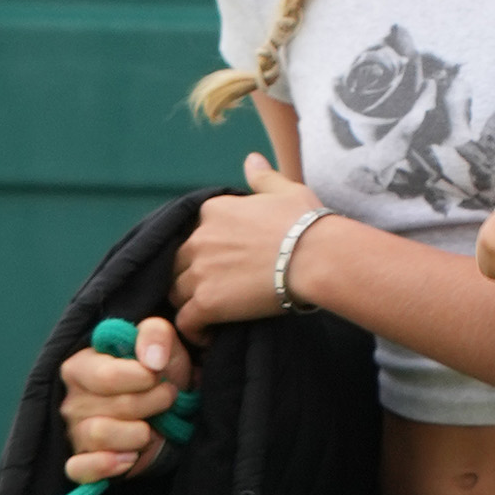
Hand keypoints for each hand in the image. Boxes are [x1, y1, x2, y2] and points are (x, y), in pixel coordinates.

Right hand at [60, 316, 194, 480]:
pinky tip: (129, 458)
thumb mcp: (163, 344)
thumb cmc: (160, 374)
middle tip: (167, 398)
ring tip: (151, 427)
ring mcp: (74, 431)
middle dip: (152, 403)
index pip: (104, 376)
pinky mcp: (81, 461)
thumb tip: (151, 360)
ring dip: (139, 434)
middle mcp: (72, 398)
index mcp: (81, 365)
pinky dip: (104, 466)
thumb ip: (155, 335)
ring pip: (101, 436)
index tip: (158, 374)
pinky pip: (79, 469)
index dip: (141, 378)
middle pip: (114, 407)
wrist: (171, 412)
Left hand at [171, 153, 328, 335]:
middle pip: (179, 263)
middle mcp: (199, 238)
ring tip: (211, 317)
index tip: (222, 265)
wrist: (317, 257)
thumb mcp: (286, 190)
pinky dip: (194, 331)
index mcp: (213, 211)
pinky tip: (209, 335)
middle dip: (192, 277)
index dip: (205, 252)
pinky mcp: (206, 302)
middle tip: (216, 293)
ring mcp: (200, 270)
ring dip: (190, 304)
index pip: (192, 234)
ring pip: (177, 292)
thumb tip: (251, 159)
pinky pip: (186, 321)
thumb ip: (263, 177)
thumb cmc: (308, 224)